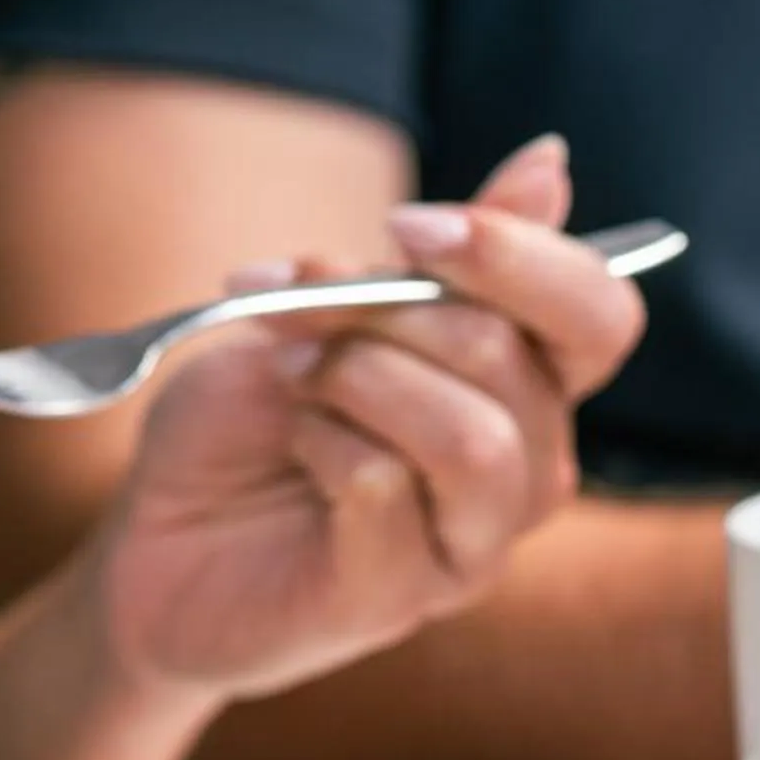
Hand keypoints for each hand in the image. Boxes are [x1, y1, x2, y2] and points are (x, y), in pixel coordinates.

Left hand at [86, 134, 644, 706]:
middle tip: (290, 300)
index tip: (405, 225)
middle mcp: (525, 470)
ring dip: (360, 378)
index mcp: (526, 392)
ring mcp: (472, 542)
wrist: (161, 542)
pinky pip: (389, 491)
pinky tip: (293, 448)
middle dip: (385, 306)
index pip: (599, 315)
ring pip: (475, 439)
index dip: (519, 256)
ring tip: (293, 376)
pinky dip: (322, 444)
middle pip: (513, 359)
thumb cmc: (255, 427)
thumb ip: (442, 259)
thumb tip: (552, 163)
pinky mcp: (403, 597)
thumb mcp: (335, 311)